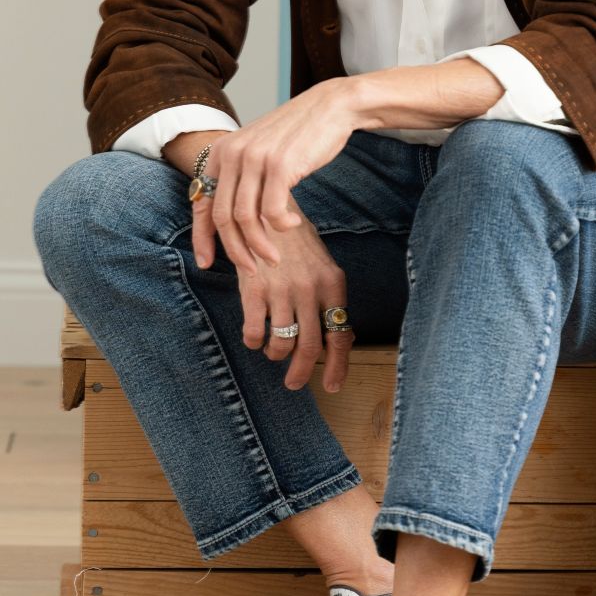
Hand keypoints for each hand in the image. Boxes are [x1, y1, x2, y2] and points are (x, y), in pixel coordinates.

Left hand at [189, 80, 359, 389]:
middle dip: (235, 250)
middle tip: (251, 268)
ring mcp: (254, 159)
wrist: (331, 107)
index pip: (202, 203)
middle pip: (223, 217)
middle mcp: (232, 154)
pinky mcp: (280, 165)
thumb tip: (232, 221)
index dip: (202, 238)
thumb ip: (242, 179)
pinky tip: (292, 224)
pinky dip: (280, 227)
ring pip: (245, 219)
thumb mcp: (259, 152)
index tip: (207, 263)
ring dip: (259, 246)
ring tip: (274, 257)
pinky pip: (271, 212)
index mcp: (221, 152)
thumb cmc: (298, 134)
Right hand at [230, 216, 353, 393]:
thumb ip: (331, 300)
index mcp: (333, 284)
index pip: (340, 335)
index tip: (332, 386)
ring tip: (274, 352)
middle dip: (302, 373)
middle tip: (294, 384)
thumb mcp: (323, 265)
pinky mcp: (254, 289)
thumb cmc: (298, 242)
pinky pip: (254, 332)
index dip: (337, 366)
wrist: (267, 210)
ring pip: (281, 343)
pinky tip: (255, 338)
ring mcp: (281, 290)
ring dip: (276, 355)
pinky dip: (254, 341)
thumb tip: (341, 338)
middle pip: (309, 347)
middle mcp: (309, 290)